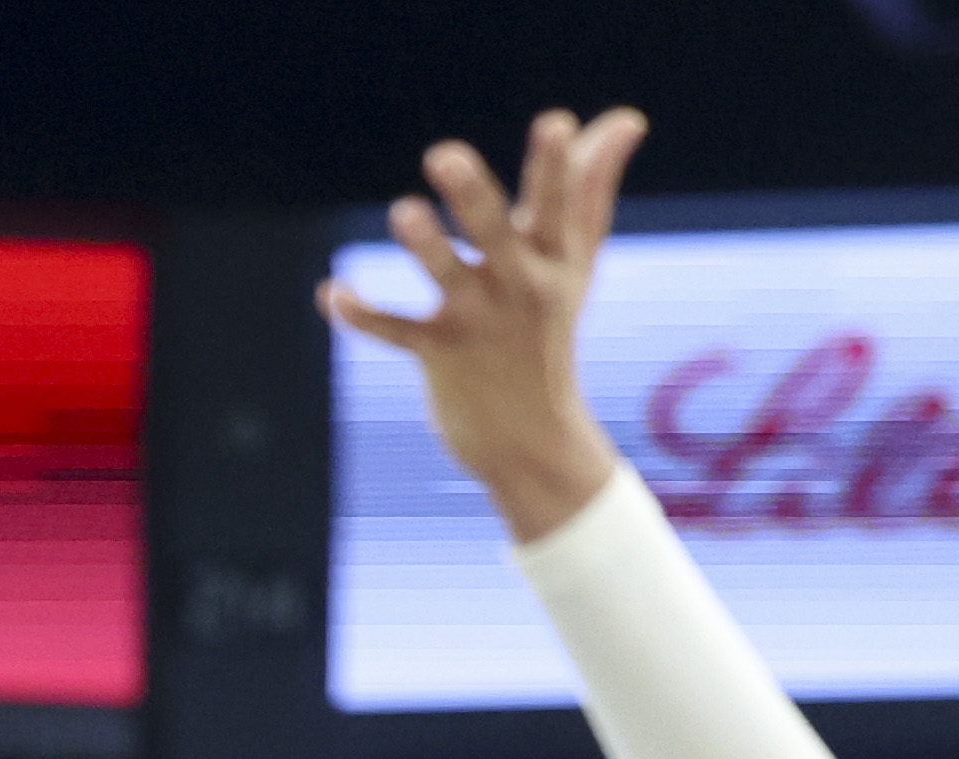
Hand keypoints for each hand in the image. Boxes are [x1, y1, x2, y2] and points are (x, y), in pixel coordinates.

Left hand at [320, 106, 646, 542]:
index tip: (556, 124)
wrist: (531, 441)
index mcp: (553, 258)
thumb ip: (592, 186)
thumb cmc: (549, 331)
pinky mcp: (439, 354)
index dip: (555, 164)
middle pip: (496, 232)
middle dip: (473, 196)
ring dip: (425, 245)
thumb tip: (628, 117)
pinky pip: (395, 330)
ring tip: (404, 212)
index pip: (558, 203)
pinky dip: (360, 314)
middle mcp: (518, 286)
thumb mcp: (576, 262)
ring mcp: (478, 321)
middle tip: (444, 156)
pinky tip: (330, 293)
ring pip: (446, 276)